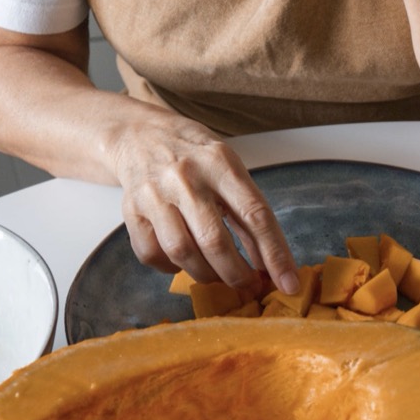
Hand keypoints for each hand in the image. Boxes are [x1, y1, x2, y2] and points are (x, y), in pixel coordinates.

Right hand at [110, 115, 298, 293]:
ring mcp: (155, 194)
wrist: (139, 134)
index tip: (289, 283)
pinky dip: (170, 268)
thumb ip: (248, 214)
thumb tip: (270, 264)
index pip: (255, 216)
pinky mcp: (131, 210)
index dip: (275, 255)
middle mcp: (186, 178)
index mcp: (221, 164)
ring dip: (206, 274)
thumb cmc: (196, 156)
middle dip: (237, 274)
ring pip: (182, 251)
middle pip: (215, 241)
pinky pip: (151, 253)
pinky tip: (182, 262)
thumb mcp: (230, 171)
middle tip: (249, 286)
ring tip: (218, 276)